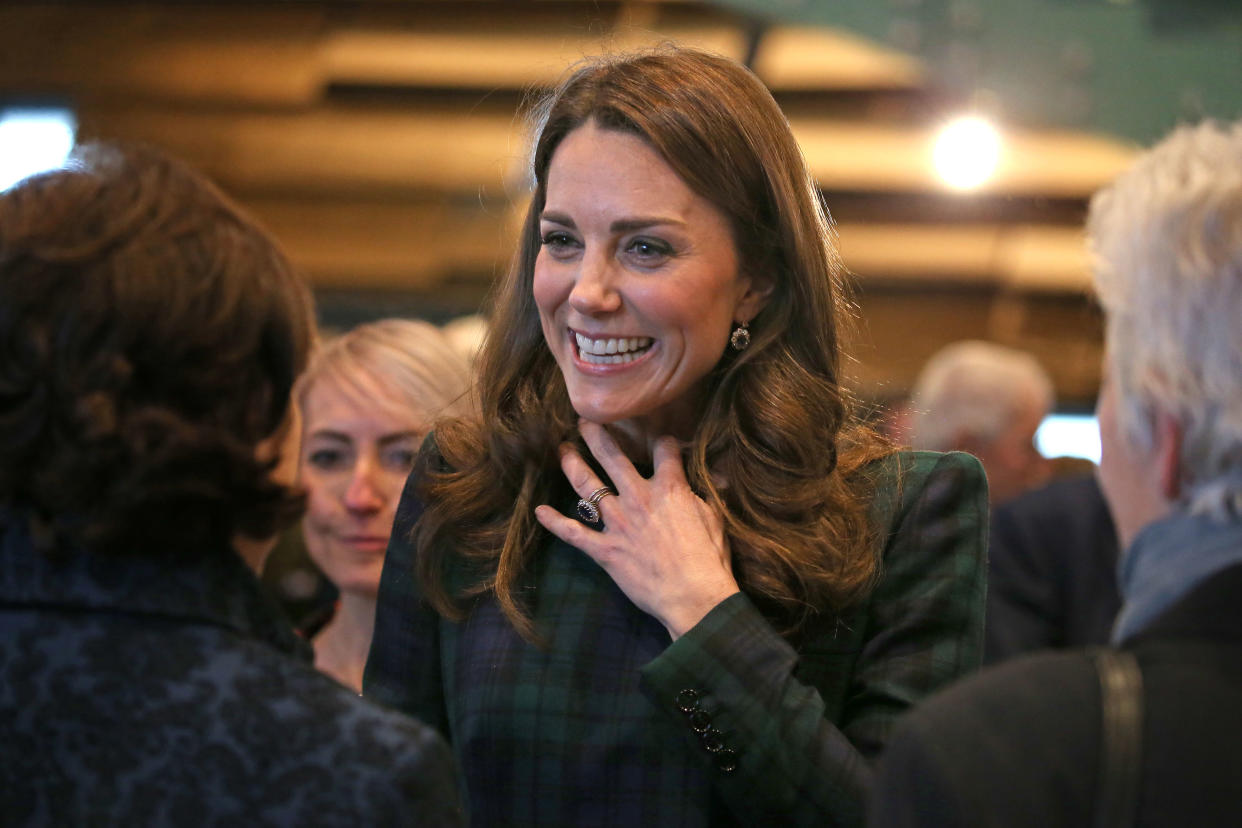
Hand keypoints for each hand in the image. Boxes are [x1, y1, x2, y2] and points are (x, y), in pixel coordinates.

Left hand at [534, 420, 739, 639]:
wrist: (693, 596)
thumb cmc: (708, 559)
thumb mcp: (714, 518)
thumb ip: (706, 494)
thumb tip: (717, 477)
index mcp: (669, 488)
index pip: (663, 449)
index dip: (663, 442)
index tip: (661, 442)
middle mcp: (638, 497)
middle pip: (612, 456)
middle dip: (596, 435)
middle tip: (584, 421)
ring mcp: (617, 523)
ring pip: (588, 486)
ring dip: (573, 464)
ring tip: (563, 450)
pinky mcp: (605, 550)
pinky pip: (573, 533)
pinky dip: (555, 522)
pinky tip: (539, 511)